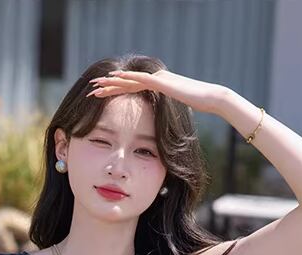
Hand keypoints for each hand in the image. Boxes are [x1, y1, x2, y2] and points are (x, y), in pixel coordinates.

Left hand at [87, 68, 225, 114]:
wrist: (210, 98)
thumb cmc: (196, 107)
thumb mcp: (173, 114)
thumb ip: (162, 117)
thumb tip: (156, 131)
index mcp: (155, 87)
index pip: (130, 89)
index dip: (113, 92)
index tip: (98, 97)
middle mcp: (154, 80)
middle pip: (126, 83)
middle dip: (107, 86)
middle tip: (91, 88)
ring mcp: (157, 79)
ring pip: (129, 79)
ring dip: (112, 81)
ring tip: (96, 83)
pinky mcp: (161, 81)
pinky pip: (141, 78)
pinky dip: (127, 77)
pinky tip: (115, 76)